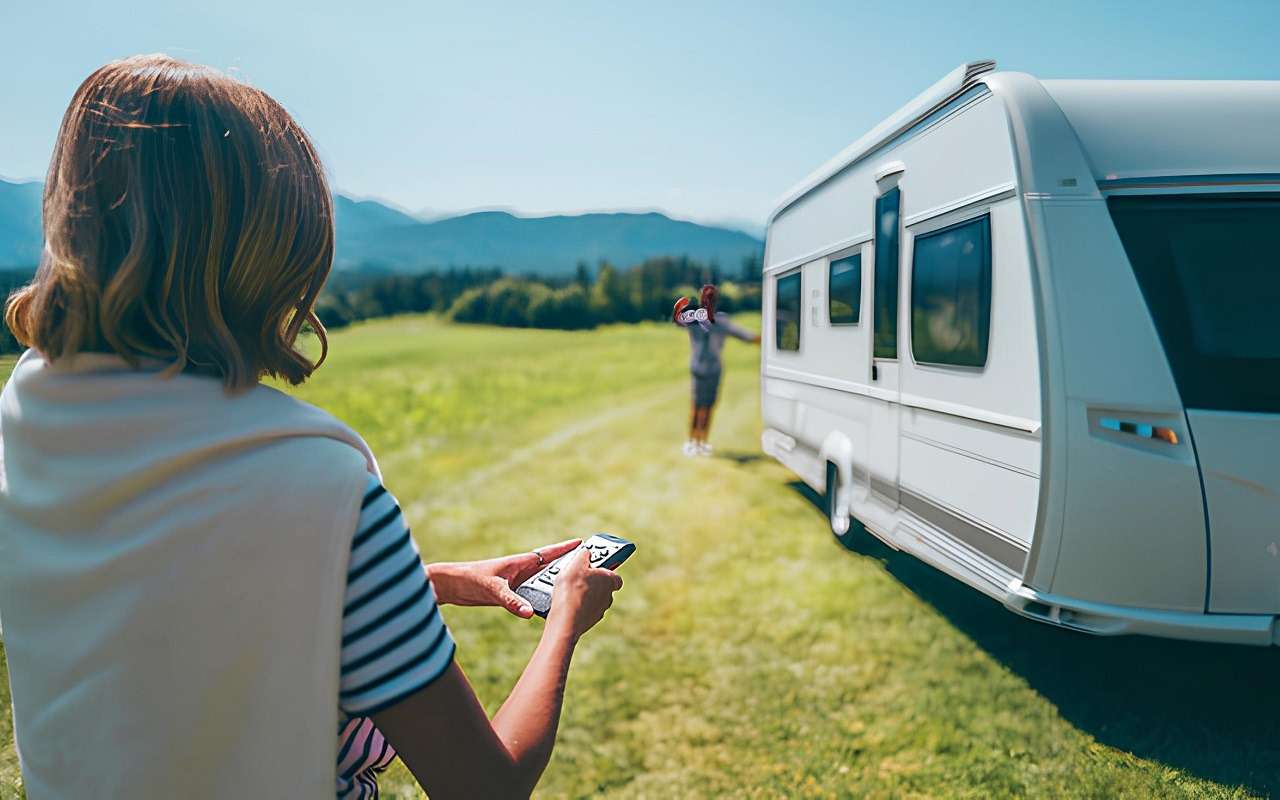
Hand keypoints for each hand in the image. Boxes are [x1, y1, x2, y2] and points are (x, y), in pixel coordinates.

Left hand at [428, 539, 581, 617]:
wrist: (450, 586)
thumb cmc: (469, 578)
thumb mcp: (492, 589)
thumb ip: (511, 601)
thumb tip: (529, 613)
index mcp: (520, 562)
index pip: (548, 553)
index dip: (566, 548)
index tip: (584, 543)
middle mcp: (522, 571)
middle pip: (551, 570)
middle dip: (569, 569)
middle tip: (590, 572)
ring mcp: (517, 584)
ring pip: (544, 585)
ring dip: (557, 588)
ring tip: (576, 593)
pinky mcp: (511, 596)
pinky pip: (534, 598)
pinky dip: (544, 602)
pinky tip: (553, 611)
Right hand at [545, 548, 622, 639]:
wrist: (566, 618)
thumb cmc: (573, 589)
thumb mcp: (576, 563)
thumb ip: (584, 554)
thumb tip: (586, 552)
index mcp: (610, 580)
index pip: (615, 576)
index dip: (606, 571)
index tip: (596, 567)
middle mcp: (608, 596)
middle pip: (603, 587)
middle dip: (593, 582)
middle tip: (579, 577)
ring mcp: (600, 610)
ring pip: (594, 599)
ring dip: (585, 595)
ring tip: (569, 590)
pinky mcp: (590, 621)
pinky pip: (585, 610)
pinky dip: (579, 606)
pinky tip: (567, 603)